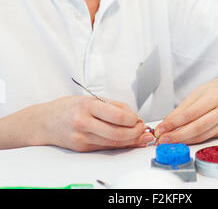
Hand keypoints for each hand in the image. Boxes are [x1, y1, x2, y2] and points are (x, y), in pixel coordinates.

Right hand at [39, 95, 153, 151]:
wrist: (45, 122)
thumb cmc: (67, 107)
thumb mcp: (89, 98)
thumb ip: (111, 106)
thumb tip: (131, 115)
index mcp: (87, 106)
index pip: (117, 116)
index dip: (132, 120)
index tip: (137, 119)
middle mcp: (84, 123)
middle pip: (117, 133)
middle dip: (135, 133)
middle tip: (141, 129)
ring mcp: (82, 138)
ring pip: (113, 143)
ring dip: (130, 141)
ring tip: (139, 136)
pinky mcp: (82, 148)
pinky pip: (105, 147)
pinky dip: (119, 145)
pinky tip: (127, 141)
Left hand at [154, 80, 217, 144]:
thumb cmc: (211, 91)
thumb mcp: (195, 93)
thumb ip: (181, 109)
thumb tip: (166, 123)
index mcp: (215, 96)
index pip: (190, 112)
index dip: (174, 122)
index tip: (161, 128)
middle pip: (197, 127)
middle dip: (177, 135)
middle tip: (163, 139)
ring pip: (201, 135)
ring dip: (183, 140)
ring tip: (169, 141)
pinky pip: (205, 138)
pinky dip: (191, 140)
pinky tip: (181, 140)